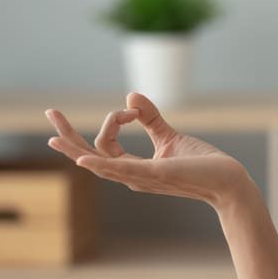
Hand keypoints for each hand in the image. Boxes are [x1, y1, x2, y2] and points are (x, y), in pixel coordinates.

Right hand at [44, 92, 253, 210]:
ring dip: (75, 148)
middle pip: (90, 156)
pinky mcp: (156, 174)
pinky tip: (82, 158)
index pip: (102, 146)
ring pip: (99, 163)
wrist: (227, 181)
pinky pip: (122, 169)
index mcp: (133, 168)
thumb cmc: (201, 165)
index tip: (132, 109)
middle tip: (50, 112)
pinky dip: (101, 164)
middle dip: (68, 136)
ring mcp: (141, 177)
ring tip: (53, 137)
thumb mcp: (170, 136)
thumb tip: (130, 96)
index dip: (112, 120)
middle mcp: (131, 176)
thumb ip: (150, 118)